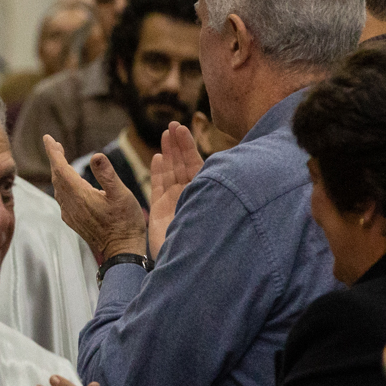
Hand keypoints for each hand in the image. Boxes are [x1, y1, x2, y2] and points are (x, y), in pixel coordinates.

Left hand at [43, 135, 147, 264]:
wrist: (121, 251)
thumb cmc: (125, 223)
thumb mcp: (121, 195)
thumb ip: (107, 174)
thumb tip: (95, 155)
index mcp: (79, 195)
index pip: (60, 168)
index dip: (53, 152)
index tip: (47, 138)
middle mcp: (70, 205)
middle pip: (57, 177)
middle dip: (55, 159)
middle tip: (55, 144)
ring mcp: (70, 214)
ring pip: (58, 188)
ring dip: (58, 172)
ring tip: (61, 159)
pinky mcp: (74, 221)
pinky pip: (62, 198)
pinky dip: (62, 185)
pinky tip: (69, 183)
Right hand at [146, 122, 201, 256]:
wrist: (187, 262)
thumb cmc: (206, 235)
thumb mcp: (214, 205)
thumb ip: (213, 185)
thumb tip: (228, 163)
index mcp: (206, 192)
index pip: (196, 163)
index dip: (188, 145)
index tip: (182, 127)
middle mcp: (190, 195)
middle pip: (182, 165)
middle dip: (177, 145)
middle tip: (171, 124)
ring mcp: (174, 202)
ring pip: (169, 173)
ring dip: (167, 153)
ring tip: (165, 135)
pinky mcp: (159, 211)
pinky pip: (157, 187)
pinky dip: (157, 172)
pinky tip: (156, 158)